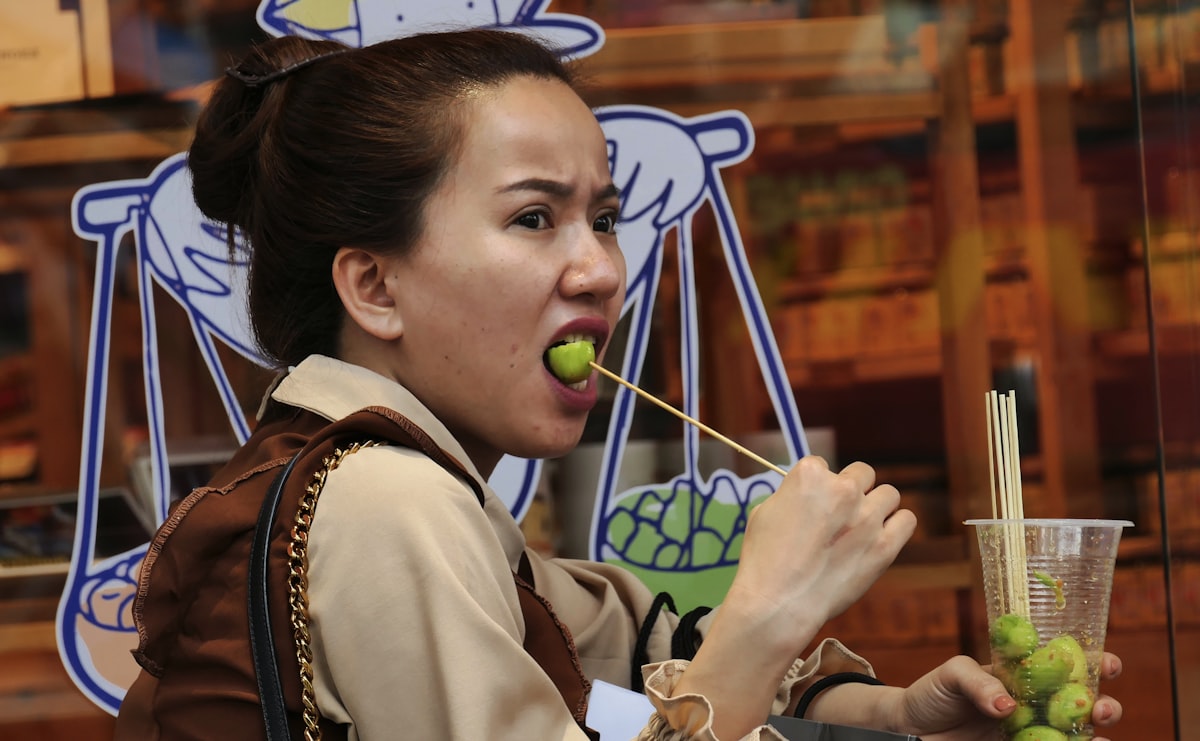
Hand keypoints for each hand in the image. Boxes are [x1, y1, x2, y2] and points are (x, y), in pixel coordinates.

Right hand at [725, 457, 915, 650]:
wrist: (779, 603)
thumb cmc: (764, 558)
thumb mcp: (765, 512)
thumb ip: (793, 496)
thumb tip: (811, 498)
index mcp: (810, 475)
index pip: (823, 465)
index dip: (817, 487)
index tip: (813, 506)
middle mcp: (843, 489)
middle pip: (862, 474)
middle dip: (851, 490)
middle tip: (840, 515)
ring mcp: (868, 517)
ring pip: (888, 494)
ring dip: (876, 506)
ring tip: (861, 527)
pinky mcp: (886, 546)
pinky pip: (907, 520)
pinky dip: (897, 525)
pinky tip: (882, 536)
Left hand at [887, 652, 1123, 739]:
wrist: (911, 729)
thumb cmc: (932, 692)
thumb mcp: (951, 674)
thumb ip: (978, 682)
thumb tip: (1008, 707)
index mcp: (1023, 674)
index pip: (1066, 664)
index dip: (1094, 662)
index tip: (1108, 664)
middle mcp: (1034, 704)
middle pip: (1082, 703)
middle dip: (1103, 704)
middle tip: (1099, 708)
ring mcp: (1030, 732)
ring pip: (1075, 734)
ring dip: (1093, 735)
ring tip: (1097, 737)